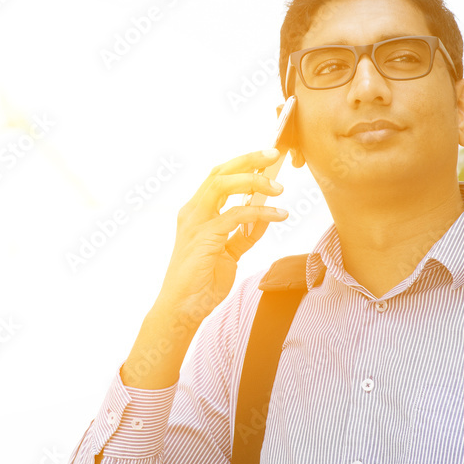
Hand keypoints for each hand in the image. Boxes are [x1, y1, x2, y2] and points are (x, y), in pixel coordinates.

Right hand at [151, 148, 288, 338]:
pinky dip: (261, 212)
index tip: (267, 158)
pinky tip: (279, 214)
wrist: (183, 309)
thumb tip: (266, 215)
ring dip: (255, 182)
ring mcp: (196, 223)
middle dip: (248, 160)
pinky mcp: (205, 237)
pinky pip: (236, 215)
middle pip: (219, 172)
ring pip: (223, 185)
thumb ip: (244, 234)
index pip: (217, 176)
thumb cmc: (202, 283)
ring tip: (280, 189)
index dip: (242, 164)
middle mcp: (192, 212)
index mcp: (196, 213)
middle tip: (274, 155)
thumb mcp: (229, 253)